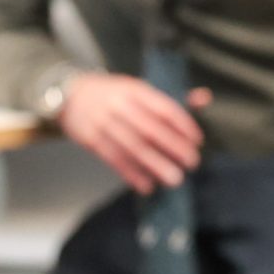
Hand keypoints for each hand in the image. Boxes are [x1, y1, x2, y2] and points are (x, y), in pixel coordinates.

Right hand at [58, 72, 210, 193]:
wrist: (68, 94)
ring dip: (155, 165)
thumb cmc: (112, 94)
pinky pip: (114, 159)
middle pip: (149, 128)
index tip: (197, 140)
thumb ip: (170, 97)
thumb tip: (204, 98)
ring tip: (174, 179)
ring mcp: (103, 123)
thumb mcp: (138, 88)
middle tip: (192, 162)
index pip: (163, 107)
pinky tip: (147, 185)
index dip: (183, 124)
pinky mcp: (91, 140)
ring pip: (133, 147)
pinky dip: (131, 174)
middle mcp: (119, 105)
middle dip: (173, 147)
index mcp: (135, 90)